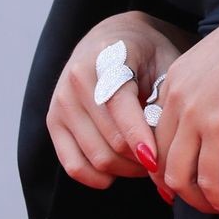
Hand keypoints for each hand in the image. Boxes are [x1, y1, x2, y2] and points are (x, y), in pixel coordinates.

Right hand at [46, 12, 192, 196]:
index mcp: (106, 58)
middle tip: (165, 162)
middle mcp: (76, 80)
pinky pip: (73, 165)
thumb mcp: (165, 66)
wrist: (111, 40)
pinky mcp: (53, 122)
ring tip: (147, 163)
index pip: (120, 107)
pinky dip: (98, 177)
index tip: (158, 161)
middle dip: (143, 159)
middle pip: (112, 141)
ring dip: (127, 169)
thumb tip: (163, 150)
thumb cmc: (147, 55)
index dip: (141, 138)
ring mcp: (61, 102)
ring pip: (97, 157)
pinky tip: (118, 172)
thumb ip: (164, 102)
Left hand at [147, 0, 218, 218]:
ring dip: (200, 202)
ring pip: (178, 178)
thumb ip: (213, 85)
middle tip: (205, 202)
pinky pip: (209, 180)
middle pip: (159, 160)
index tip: (188, 182)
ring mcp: (193, 112)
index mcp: (174, 78)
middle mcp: (175, 96)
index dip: (167, 164)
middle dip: (180, 190)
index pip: (154, 135)